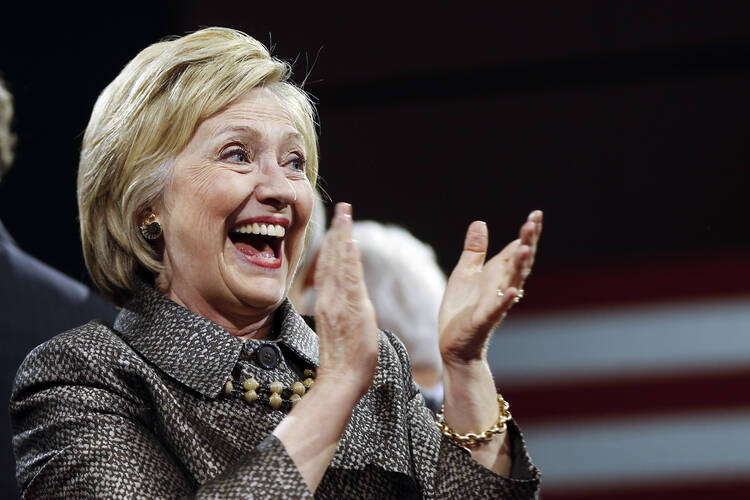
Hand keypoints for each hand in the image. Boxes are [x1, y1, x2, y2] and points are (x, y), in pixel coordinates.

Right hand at [313, 203, 378, 396]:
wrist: (341, 381)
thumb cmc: (344, 362)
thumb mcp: (341, 330)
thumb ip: (341, 311)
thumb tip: (343, 301)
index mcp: (329, 302)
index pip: (330, 267)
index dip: (334, 243)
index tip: (339, 223)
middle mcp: (330, 298)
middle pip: (332, 258)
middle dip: (338, 231)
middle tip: (343, 207)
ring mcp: (338, 302)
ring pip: (339, 263)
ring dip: (343, 236)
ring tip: (346, 214)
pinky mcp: (350, 309)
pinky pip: (348, 278)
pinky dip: (348, 258)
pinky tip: (350, 241)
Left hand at [438, 210, 542, 365]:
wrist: (454, 344)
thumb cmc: (461, 310)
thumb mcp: (465, 272)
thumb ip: (475, 250)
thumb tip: (480, 222)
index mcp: (497, 275)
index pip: (516, 250)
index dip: (528, 234)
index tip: (536, 215)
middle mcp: (501, 287)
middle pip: (519, 262)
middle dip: (527, 242)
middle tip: (534, 222)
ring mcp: (494, 304)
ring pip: (512, 282)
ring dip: (519, 266)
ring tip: (526, 248)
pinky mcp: (483, 320)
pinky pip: (496, 309)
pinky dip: (505, 300)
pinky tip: (514, 290)